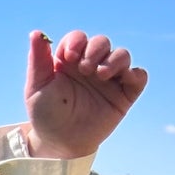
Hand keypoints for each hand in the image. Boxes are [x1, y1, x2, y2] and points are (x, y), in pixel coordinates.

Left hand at [23, 29, 147, 159]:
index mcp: (69, 61)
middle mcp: (90, 66)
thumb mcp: (37, 87)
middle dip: (95, 49)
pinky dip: (136, 74)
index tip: (69, 56)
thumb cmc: (45, 114)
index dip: (77, 41)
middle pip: (101, 42)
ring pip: (122, 55)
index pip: (78, 38)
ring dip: (115, 59)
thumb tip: (36, 33)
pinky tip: (125, 78)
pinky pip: (139, 77)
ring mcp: (109, 79)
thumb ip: (38, 60)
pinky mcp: (124, 94)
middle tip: (85, 68)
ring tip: (101, 74)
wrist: (60, 142)